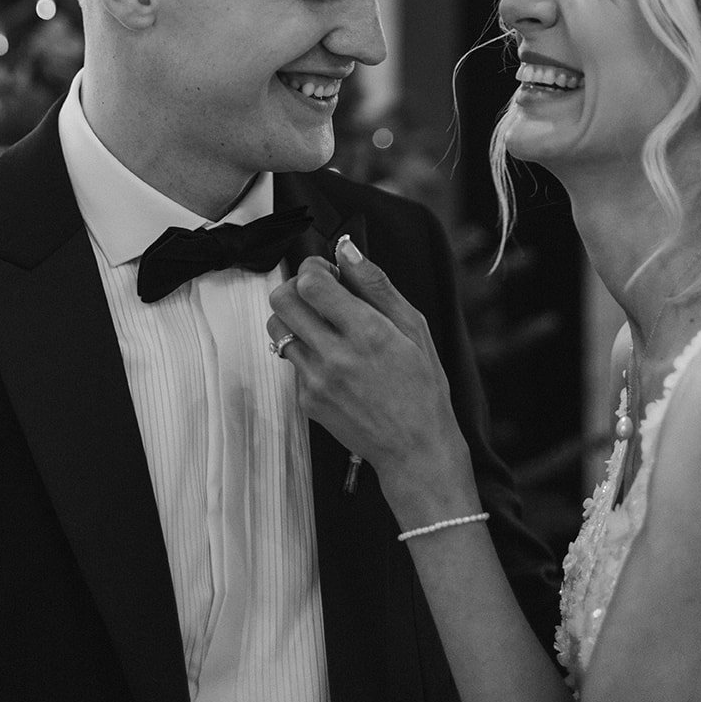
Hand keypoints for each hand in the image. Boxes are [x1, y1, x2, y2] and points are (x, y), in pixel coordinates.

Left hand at [267, 242, 471, 496]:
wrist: (416, 450)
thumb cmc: (422, 388)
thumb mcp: (414, 327)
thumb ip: (376, 285)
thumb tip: (347, 251)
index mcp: (366, 332)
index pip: (311, 282)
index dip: (314, 267)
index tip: (328, 272)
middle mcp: (335, 356)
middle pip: (282, 301)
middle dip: (296, 287)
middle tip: (318, 294)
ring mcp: (316, 381)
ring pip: (278, 329)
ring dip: (294, 318)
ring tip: (322, 326)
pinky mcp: (307, 401)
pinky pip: (291, 361)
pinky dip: (306, 352)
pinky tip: (333, 361)